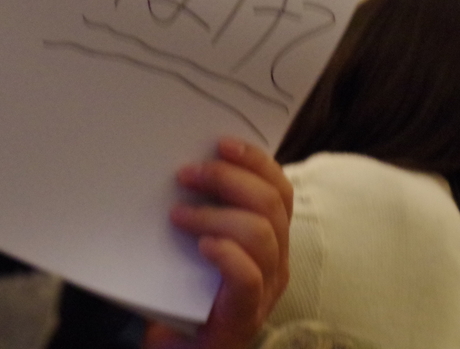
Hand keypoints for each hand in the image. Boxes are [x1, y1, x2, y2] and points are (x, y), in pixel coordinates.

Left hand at [144, 138, 292, 348]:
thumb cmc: (184, 296)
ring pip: (261, 234)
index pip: (280, 189)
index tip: (221, 143)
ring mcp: (266, 290)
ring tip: (179, 215)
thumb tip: (184, 165)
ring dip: (215, 215)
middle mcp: (277, 261)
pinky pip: (247, 276)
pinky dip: (225, 253)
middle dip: (228, 180)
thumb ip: (205, 211)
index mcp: (271, 238)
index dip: (256, 162)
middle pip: (271, 204)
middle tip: (187, 174)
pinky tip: (201, 246)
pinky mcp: (245, 316)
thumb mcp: (199, 243)